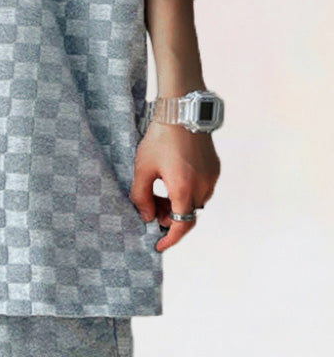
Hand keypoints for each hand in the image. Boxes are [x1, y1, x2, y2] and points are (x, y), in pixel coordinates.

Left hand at [129, 121, 219, 252]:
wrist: (182, 110)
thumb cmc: (160, 138)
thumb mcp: (143, 168)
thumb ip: (141, 197)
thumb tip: (146, 217)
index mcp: (184, 188)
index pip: (181, 226)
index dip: (169, 239)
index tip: (157, 245)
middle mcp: (203, 186)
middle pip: (187, 215)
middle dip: (168, 218)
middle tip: (149, 208)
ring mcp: (211, 177)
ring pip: (195, 202)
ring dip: (178, 204)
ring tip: (159, 190)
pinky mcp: (215, 167)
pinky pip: (202, 188)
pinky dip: (187, 191)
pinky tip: (171, 178)